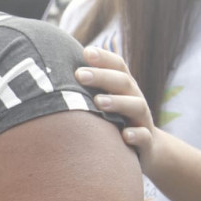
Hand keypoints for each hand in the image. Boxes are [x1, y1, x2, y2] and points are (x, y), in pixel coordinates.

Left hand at [74, 47, 159, 171]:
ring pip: (137, 106)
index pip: (118, 66)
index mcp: (124, 87)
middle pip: (124, 82)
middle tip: (80, 74)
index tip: (85, 52)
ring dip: (118, 102)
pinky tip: (125, 135)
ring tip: (98, 102)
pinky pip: (145, 137)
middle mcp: (135, 99)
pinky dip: (137, 135)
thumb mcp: (105, 100)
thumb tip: (53, 68)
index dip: (104, 58)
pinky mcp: (146, 142)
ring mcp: (142, 120)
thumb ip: (87, 85)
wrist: (147, 148)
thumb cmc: (115, 118)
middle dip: (102, 77)